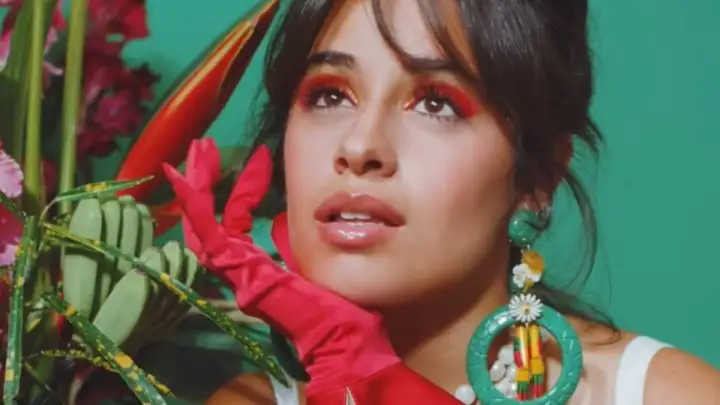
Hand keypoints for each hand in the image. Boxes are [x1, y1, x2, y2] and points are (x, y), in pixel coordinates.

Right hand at [164, 143, 398, 394]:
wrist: (341, 333)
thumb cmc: (333, 304)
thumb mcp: (306, 259)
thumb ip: (288, 240)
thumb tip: (281, 218)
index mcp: (254, 267)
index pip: (235, 221)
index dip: (242, 189)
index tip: (261, 157)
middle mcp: (239, 270)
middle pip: (207, 222)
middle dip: (202, 182)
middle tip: (202, 147)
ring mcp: (236, 273)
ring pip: (201, 225)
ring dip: (197, 186)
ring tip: (200, 150)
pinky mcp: (239, 274)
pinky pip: (208, 236)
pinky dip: (195, 206)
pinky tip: (189, 179)